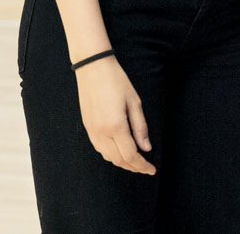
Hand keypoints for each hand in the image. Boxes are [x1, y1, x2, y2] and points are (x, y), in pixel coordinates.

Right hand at [75, 56, 155, 174]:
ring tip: (136, 161)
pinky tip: (120, 151)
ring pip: (108, 157)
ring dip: (122, 162)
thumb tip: (146, 149)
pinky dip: (111, 155)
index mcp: (115, 126)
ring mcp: (92, 132)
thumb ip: (140, 127)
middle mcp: (101, 133)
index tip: (152, 170)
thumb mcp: (134, 101)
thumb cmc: (117, 81)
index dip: (142, 166)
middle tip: (146, 168)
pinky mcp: (87, 128)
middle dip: (134, 167)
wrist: (93, 68)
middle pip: (119, 160)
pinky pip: (100, 149)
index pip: (130, 156)